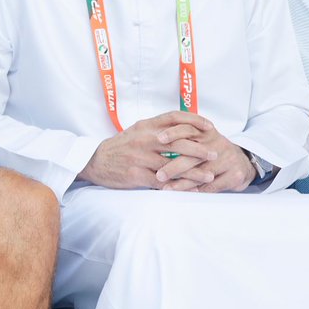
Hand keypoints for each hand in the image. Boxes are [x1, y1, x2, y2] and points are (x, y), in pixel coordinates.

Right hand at [78, 111, 217, 189]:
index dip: (194, 120)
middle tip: (215, 154)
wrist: (94, 161)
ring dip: (194, 172)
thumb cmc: (119, 147)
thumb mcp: (136, 131)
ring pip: (173, 165)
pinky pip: (162, 182)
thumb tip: (182, 127)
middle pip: (178, 142)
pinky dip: (178, 187)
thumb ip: (157, 129)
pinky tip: (189, 190)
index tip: (210, 126)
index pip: (173, 117)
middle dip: (199, 149)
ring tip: (209, 176)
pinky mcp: (136, 174)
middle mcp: (144, 139)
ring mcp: (140, 157)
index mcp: (145, 126)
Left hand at [157, 125, 257, 192]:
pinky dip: (198, 190)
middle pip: (193, 154)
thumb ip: (182, 139)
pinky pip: (213, 185)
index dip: (173, 132)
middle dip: (174, 166)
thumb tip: (154, 146)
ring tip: (168, 188)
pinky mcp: (236, 174)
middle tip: (159, 175)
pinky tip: (187, 193)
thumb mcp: (201, 139)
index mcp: (206, 132)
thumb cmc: (214, 150)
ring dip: (183, 183)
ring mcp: (228, 159)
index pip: (188, 128)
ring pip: (201, 173)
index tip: (159, 139)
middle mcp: (218, 143)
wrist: (243, 161)